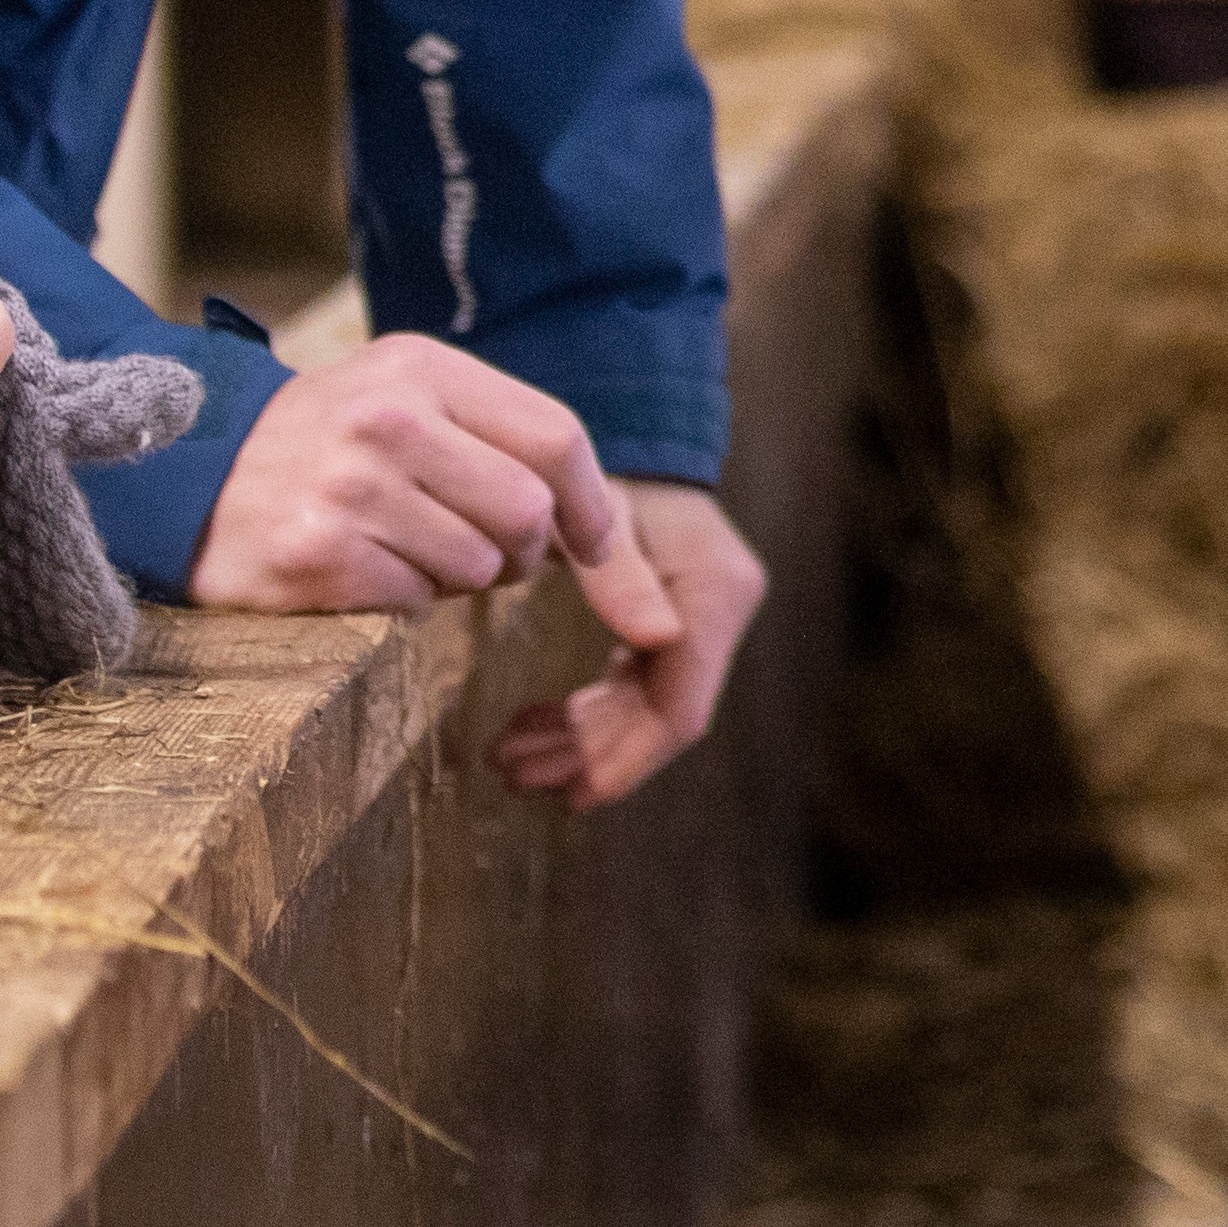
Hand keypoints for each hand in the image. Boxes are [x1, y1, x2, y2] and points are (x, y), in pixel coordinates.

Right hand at [185, 332, 631, 613]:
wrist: (188, 477)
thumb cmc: (324, 445)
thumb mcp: (406, 402)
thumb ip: (500, 440)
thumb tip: (605, 527)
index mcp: (421, 367)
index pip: (556, 436)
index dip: (591, 503)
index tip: (597, 543)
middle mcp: (389, 419)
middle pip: (528, 512)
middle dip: (523, 553)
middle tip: (487, 559)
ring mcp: (350, 488)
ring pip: (477, 565)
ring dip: (458, 579)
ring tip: (406, 553)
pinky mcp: (318, 556)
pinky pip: (416, 601)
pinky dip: (405, 600)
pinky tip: (362, 570)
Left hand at [495, 480, 765, 811]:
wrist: (613, 428)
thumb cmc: (593, 468)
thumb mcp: (598, 517)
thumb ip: (621, 577)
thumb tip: (659, 644)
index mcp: (714, 593)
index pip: (680, 707)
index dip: (627, 759)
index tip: (573, 798)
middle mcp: (719, 611)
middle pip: (659, 716)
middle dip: (588, 753)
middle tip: (512, 773)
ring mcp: (700, 618)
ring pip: (643, 707)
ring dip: (579, 738)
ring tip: (508, 757)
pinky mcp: (673, 619)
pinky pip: (636, 683)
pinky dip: (586, 710)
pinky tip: (532, 721)